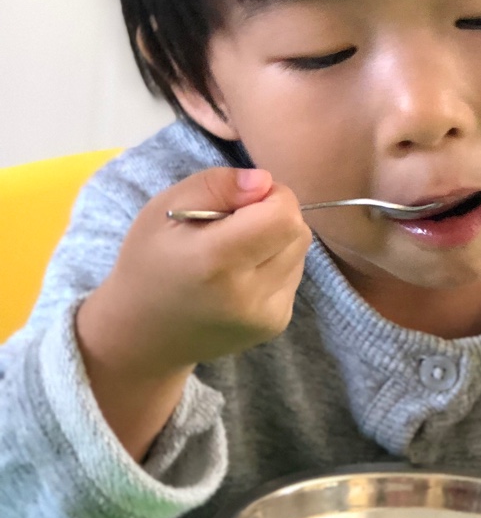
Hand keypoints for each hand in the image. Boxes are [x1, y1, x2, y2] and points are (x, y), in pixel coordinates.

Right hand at [76, 167, 310, 458]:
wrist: (144, 335)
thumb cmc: (149, 263)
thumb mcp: (163, 209)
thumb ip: (216, 185)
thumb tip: (265, 182)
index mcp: (215, 260)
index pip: (284, 215)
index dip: (269, 196)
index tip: (241, 202)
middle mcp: (248, 294)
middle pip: (298, 231)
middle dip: (274, 216)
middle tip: (234, 225)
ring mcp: (266, 315)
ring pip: (299, 253)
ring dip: (275, 242)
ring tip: (234, 254)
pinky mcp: (275, 325)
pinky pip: (293, 276)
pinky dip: (274, 267)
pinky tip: (240, 277)